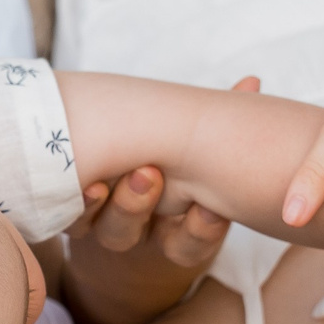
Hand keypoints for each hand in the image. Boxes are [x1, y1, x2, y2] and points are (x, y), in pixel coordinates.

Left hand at [56, 78, 252, 323]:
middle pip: (145, 238)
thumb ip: (223, 117)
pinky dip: (77, 204)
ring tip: (106, 180)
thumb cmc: (174, 153)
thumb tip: (251, 81)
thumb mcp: (202, 139)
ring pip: (111, 233)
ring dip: (111, 204)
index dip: (202, 230)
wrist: (115, 169)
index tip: (210, 208)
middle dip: (143, 206)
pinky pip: (72, 223)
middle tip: (147, 173)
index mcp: (182, 223)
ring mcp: (110, 226)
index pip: (193, 243)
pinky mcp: (75, 217)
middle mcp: (146, 231)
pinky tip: (82, 183)